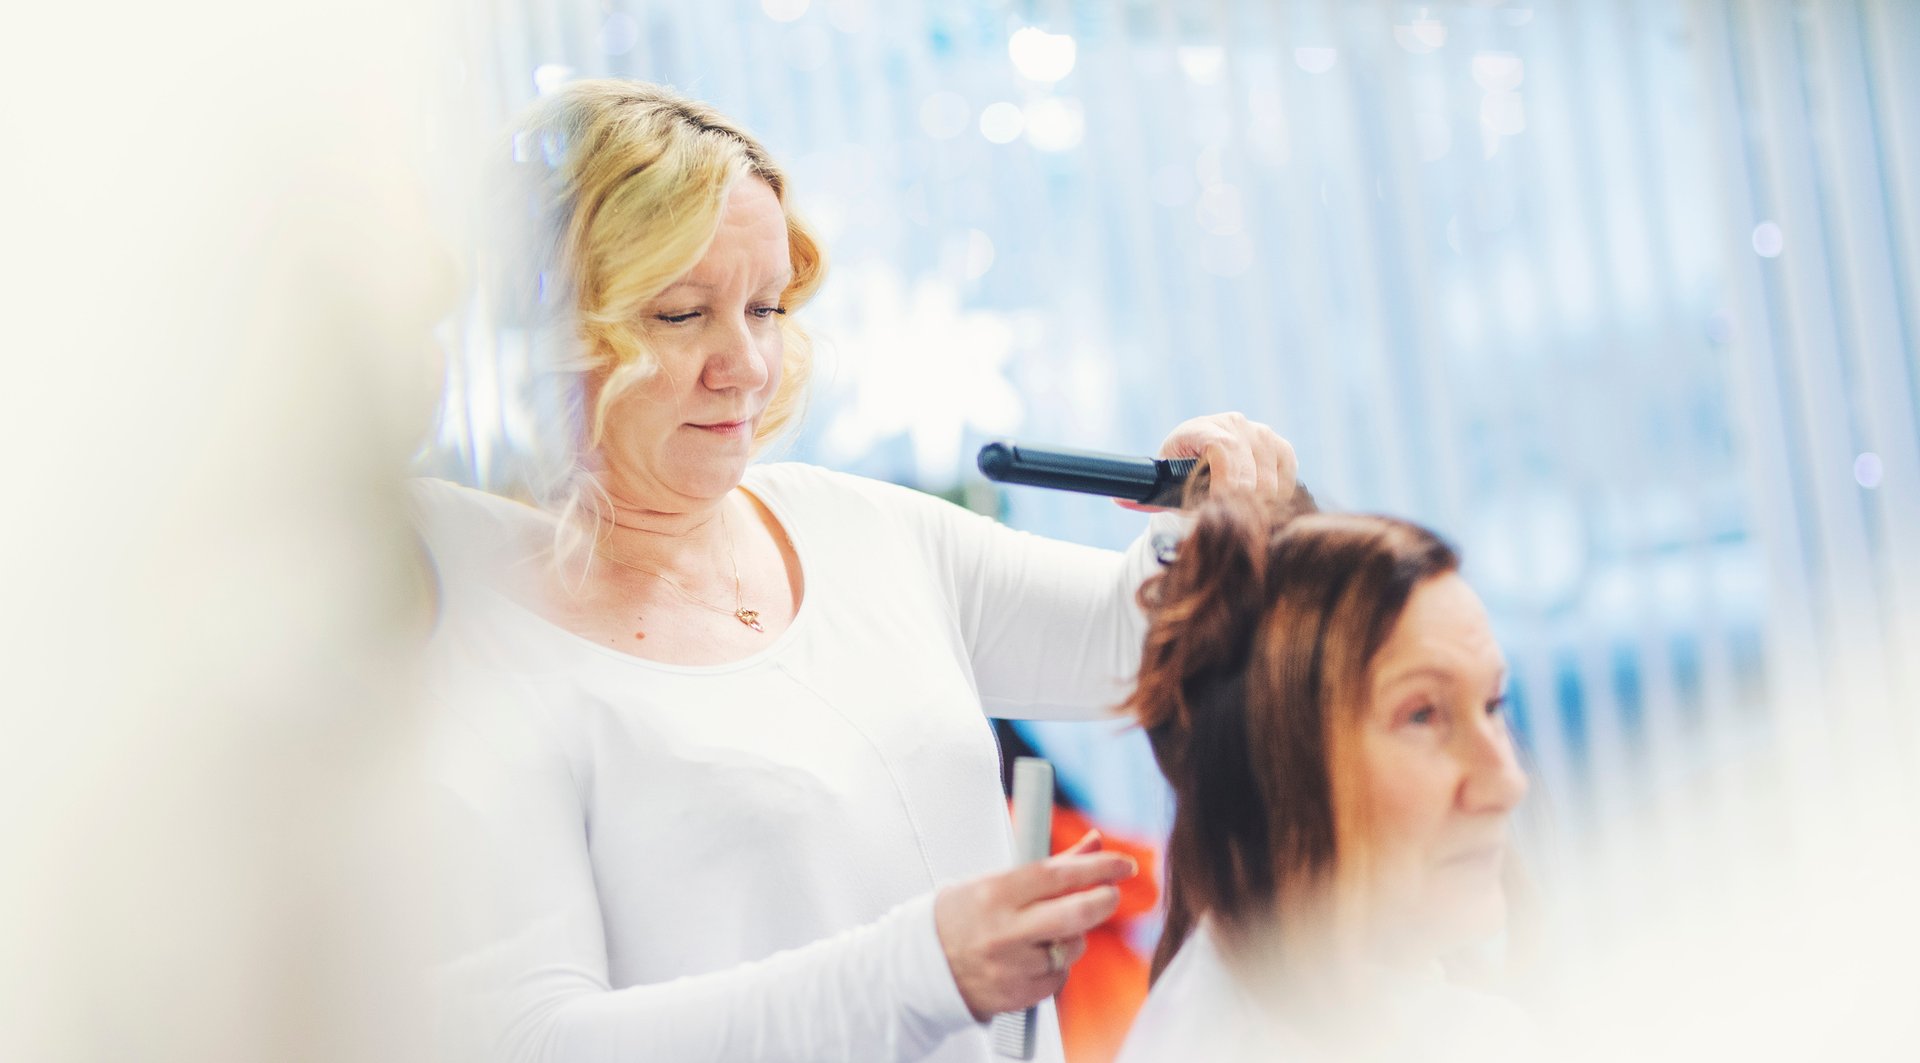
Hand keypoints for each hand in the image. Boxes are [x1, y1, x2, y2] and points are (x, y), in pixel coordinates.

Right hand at [933, 830, 1136, 1020]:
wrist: (923, 967)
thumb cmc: (962, 917)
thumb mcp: (996, 882)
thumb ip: (1051, 866)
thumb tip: (1094, 844)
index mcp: (995, 893)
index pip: (1059, 875)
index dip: (1099, 867)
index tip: (1123, 865)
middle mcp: (1005, 931)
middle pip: (1077, 913)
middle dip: (1104, 900)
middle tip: (1111, 893)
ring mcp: (1012, 966)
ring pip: (1073, 947)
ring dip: (1074, 936)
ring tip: (1044, 932)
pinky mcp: (1019, 995)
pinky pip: (1060, 978)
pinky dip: (1056, 966)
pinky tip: (1032, 958)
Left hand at [1119, 412, 1297, 510]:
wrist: (1200, 454)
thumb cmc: (1178, 475)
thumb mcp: (1161, 485)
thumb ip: (1145, 498)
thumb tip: (1120, 501)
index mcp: (1201, 429)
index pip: (1224, 451)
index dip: (1227, 484)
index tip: (1220, 510)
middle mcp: (1235, 423)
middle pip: (1252, 472)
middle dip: (1241, 505)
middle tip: (1230, 525)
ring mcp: (1261, 433)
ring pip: (1272, 480)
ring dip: (1259, 506)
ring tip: (1241, 519)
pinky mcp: (1280, 447)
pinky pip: (1287, 478)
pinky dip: (1277, 498)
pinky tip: (1259, 508)